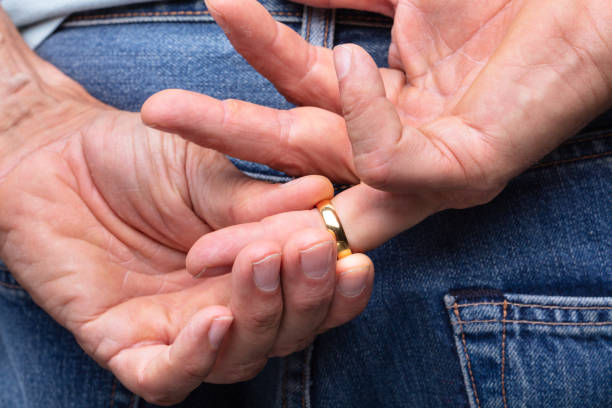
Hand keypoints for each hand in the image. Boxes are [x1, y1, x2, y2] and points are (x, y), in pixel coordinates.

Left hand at [0, 8, 373, 404]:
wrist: (54, 156)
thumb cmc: (136, 158)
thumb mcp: (207, 170)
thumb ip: (260, 200)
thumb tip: (326, 200)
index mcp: (253, 267)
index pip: (310, 295)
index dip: (338, 288)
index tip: (353, 257)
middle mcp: (225, 305)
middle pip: (285, 333)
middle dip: (304, 297)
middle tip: (307, 249)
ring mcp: (178, 329)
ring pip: (239, 358)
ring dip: (260, 317)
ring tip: (259, 263)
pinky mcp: (126, 343)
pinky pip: (167, 376)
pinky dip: (196, 358)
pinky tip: (214, 320)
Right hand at [143, 0, 611, 268]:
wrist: (598, 2)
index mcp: (386, 99)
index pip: (302, 87)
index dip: (252, 56)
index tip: (211, 9)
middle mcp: (397, 140)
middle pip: (293, 144)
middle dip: (220, 130)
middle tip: (152, 115)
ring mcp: (426, 166)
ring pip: (322, 177)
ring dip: (250, 147)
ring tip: (173, 115)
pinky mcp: (461, 176)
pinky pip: (389, 163)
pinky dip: (365, 119)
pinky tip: (357, 67)